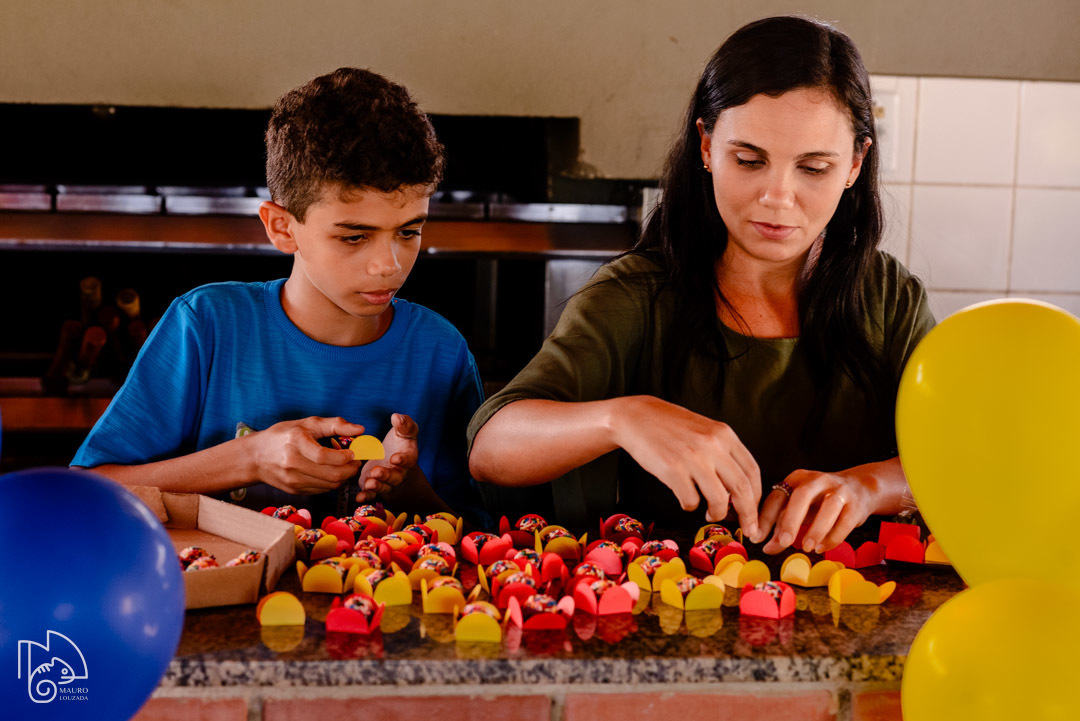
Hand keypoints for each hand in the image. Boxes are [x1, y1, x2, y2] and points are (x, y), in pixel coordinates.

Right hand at [246, 416, 363, 494]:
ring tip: (344, 465)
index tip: (353, 452)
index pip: (324, 456)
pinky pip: (322, 490)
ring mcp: (293, 480)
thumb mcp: (307, 423)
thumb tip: (360, 429)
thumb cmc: (282, 436)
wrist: (254, 457)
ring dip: (344, 477)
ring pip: (330, 485)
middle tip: (356, 461)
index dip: (344, 457)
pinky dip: (332, 482)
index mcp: (295, 442)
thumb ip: (335, 425)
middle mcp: (292, 463)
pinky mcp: (295, 490)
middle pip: (331, 475)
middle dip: (350, 469)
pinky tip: (331, 472)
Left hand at [357, 413, 418, 502]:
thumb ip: (404, 424)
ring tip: (368, 483)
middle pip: (396, 477)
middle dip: (386, 476)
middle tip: (376, 472)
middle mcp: (399, 472)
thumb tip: (396, 417)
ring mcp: (386, 481)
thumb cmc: (401, 442)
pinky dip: (366, 496)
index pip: (408, 460)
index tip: (395, 458)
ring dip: (376, 486)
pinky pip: (372, 494)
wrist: (395, 459)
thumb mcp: (405, 432)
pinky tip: (359, 497)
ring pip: (384, 486)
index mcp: (408, 458)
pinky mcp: (375, 486)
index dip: (403, 460)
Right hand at [611, 396, 761, 537]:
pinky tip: (685, 499)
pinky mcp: (672, 469)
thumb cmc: (670, 426)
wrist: (636, 417)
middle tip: (748, 530)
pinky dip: (691, 506)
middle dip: (748, 514)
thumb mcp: (704, 430)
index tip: (754, 512)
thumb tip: (738, 489)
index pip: (752, 471)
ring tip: (710, 513)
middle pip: (742, 488)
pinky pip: (691, 500)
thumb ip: (723, 452)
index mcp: (724, 434)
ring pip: (719, 499)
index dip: (757, 497)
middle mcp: (712, 445)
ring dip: (717, 513)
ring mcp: (693, 458)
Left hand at [757, 467, 877, 553]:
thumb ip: (782, 527)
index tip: (756, 538)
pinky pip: (845, 520)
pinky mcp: (856, 503)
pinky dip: (833, 537)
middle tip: (784, 542)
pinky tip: (822, 547)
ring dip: (816, 529)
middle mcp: (817, 480)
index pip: (777, 496)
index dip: (765, 518)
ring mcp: (838, 489)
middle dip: (791, 520)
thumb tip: (767, 548)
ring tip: (807, 547)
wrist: (860, 488)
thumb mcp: (800, 510)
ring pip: (829, 506)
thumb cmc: (821, 502)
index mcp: (796, 479)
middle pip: (802, 496)